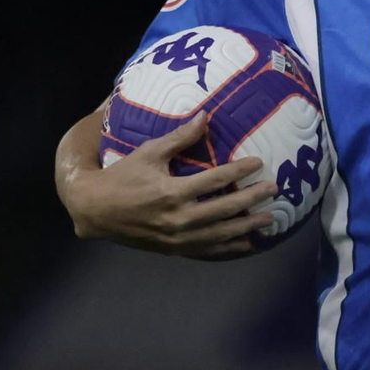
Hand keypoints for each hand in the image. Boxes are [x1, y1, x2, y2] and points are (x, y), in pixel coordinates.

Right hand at [70, 112, 277, 261]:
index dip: (239, 171)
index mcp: (171, 192)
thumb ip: (180, 138)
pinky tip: (248, 245)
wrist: (94, 210)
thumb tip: (206, 116)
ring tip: (270, 219)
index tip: (258, 162)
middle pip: (223, 210)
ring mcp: (176, 239)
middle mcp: (176, 219)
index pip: (214, 180)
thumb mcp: (149, 153)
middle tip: (274, 189)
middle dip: (251, 200)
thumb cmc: (122, 176)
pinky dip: (229, 250)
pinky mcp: (173, 250)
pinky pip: (207, 252)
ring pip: (219, 235)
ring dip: (246, 227)